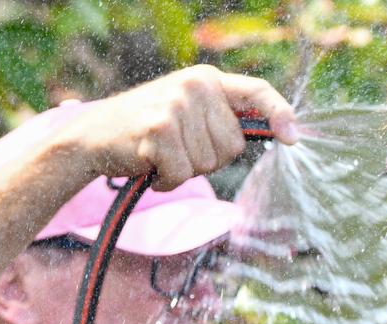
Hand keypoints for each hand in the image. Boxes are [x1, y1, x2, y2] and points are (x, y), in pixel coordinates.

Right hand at [58, 65, 297, 190]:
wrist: (92, 136)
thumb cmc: (148, 131)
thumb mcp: (188, 113)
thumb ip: (224, 119)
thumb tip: (283, 132)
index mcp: (207, 80)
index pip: (256, 91)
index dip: (279, 113)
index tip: (294, 138)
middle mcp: (195, 86)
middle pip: (233, 146)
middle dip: (208, 159)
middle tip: (178, 148)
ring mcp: (177, 105)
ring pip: (207, 165)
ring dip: (183, 171)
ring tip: (160, 154)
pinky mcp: (159, 129)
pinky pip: (183, 174)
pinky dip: (166, 180)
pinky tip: (149, 165)